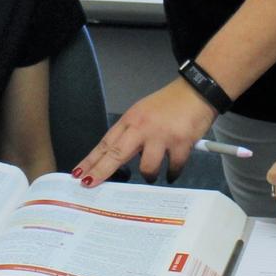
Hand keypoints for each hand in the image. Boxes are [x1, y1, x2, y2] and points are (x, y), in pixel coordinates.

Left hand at [71, 79, 214, 184]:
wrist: (197, 91)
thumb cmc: (170, 104)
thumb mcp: (143, 112)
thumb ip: (131, 132)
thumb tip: (118, 157)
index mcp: (131, 119)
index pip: (106, 143)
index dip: (91, 160)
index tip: (78, 174)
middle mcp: (142, 127)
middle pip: (116, 154)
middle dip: (101, 171)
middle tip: (90, 184)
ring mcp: (161, 135)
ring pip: (147, 167)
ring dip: (149, 176)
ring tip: (154, 175)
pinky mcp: (180, 142)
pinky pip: (172, 167)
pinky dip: (172, 173)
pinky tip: (172, 172)